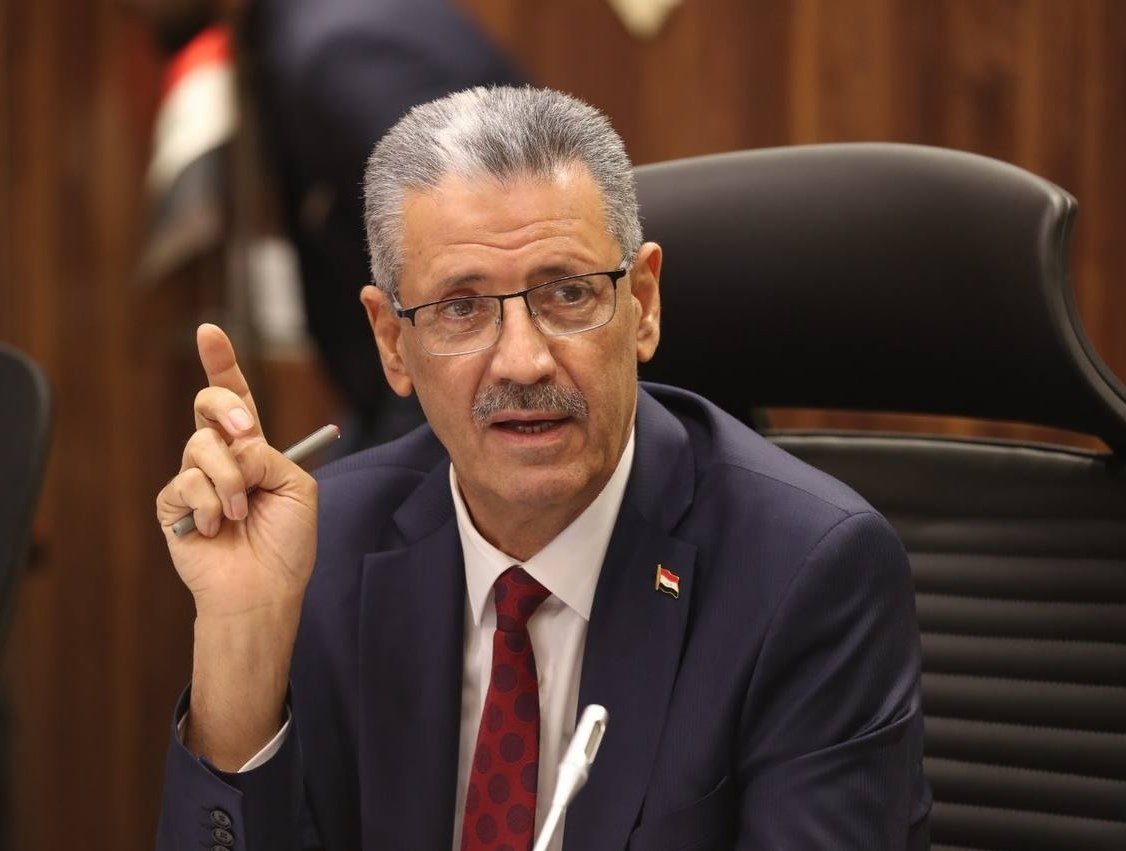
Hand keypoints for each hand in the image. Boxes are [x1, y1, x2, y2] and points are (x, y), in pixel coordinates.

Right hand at [156, 324, 317, 618]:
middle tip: (248, 435)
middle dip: (227, 410)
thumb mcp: (297, 486)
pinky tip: (217, 528)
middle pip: (207, 404)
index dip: (221, 364)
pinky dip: (211, 505)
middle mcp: (221, 457)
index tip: (210, 332)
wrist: (264, 589)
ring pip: (202, 447)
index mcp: (253, 448)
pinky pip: (187, 483)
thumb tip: (236, 445)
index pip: (235, 398)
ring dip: (231, 480)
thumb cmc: (287, 543)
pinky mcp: (172, 503)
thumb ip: (269, 454)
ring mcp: (193, 479)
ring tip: (241, 512)